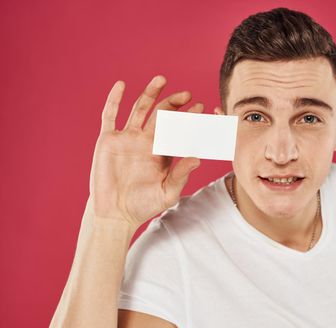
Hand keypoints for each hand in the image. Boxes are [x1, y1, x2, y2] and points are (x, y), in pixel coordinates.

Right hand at [88, 75, 202, 228]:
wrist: (115, 213)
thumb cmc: (143, 205)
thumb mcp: (167, 192)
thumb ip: (181, 174)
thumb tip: (197, 157)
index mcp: (162, 151)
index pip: (178, 129)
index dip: (189, 117)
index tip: (201, 106)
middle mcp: (146, 141)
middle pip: (161, 114)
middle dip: (174, 103)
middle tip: (186, 94)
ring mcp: (127, 138)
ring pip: (139, 109)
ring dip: (150, 94)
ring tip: (161, 79)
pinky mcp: (108, 139)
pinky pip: (110, 115)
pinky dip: (115, 100)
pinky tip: (122, 85)